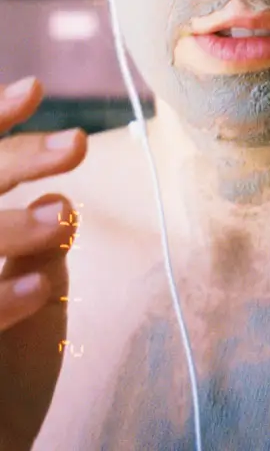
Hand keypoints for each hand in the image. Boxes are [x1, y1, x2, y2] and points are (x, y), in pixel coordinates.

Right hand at [0, 78, 86, 450]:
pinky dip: (1, 298)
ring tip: (60, 216)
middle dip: (17, 160)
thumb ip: (32, 242)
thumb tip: (57, 200)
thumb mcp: (28, 289)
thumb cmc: (8, 364)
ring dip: (11, 226)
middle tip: (78, 143)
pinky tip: (40, 285)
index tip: (34, 89)